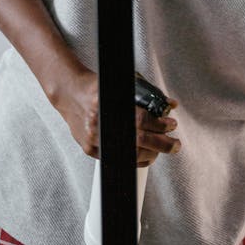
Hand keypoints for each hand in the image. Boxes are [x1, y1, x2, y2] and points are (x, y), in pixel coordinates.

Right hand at [53, 67, 180, 164]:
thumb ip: (146, 94)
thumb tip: (170, 104)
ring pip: (128, 153)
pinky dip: (134, 160)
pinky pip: (115, 160)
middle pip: (138, 139)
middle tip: (175, 144)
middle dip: (161, 143)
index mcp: (108, 103)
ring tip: (162, 148)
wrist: (70, 93)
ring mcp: (93, 137)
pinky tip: (146, 156)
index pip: (141, 119)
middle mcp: (100, 122)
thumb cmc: (96, 87)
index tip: (171, 124)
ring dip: (150, 153)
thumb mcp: (122, 84)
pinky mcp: (88, 148)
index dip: (159, 124)